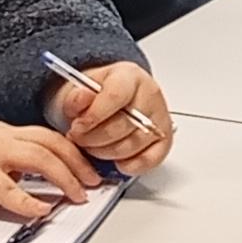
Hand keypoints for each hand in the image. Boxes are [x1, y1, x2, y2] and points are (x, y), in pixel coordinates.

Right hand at [0, 112, 100, 218]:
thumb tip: (18, 178)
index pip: (44, 135)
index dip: (70, 150)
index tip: (85, 165)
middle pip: (51, 143)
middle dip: (78, 162)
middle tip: (94, 181)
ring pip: (40, 159)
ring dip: (64, 178)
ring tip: (77, 197)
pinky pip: (9, 189)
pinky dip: (28, 201)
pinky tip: (41, 211)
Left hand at [51, 62, 174, 174]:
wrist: (114, 98)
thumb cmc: (100, 94)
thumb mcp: (82, 87)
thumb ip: (77, 96)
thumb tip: (81, 100)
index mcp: (130, 77)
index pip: (116, 96)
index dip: (94, 116)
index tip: (77, 127)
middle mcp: (150, 95)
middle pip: (123, 125)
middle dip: (94, 138)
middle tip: (80, 138)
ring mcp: (160, 119)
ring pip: (132, 145)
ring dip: (106, 153)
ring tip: (93, 146)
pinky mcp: (164, 141)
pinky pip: (149, 161)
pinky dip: (129, 166)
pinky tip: (115, 160)